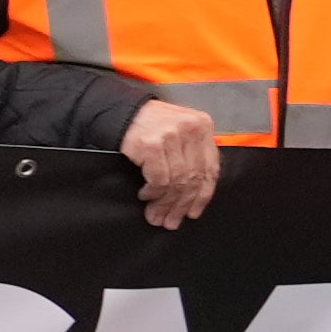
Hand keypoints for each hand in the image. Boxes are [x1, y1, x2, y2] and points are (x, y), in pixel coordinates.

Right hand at [120, 97, 226, 228]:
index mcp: (203, 126)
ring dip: (165, 203)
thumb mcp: (180, 132)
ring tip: (156, 215)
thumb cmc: (150, 125)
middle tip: (171, 220)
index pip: (210, 168)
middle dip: (181, 204)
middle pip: (193, 178)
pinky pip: (159, 179)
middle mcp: (191, 129)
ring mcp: (171, 136)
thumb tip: (196, 193)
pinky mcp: (152, 145)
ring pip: (177, 182)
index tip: (193, 212)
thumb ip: (192, 154)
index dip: (202, 196)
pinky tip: (146, 196)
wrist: (119, 111)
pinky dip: (153, 193)